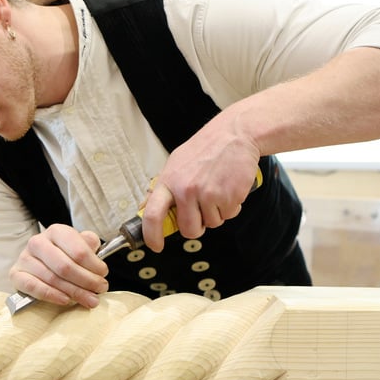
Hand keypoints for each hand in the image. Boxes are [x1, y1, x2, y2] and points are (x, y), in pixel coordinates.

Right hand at [8, 224, 108, 307]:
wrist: (40, 261)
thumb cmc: (64, 255)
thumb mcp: (79, 245)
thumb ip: (89, 243)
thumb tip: (94, 247)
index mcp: (56, 232)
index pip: (78, 250)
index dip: (94, 265)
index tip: (104, 275)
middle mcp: (38, 242)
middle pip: (65, 266)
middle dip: (87, 281)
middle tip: (100, 290)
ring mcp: (24, 258)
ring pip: (52, 278)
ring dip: (74, 292)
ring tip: (89, 300)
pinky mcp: (16, 274)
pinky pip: (33, 287)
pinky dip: (51, 295)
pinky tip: (66, 300)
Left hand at [140, 121, 260, 250]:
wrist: (235, 134)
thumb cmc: (205, 149)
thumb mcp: (176, 163)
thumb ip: (161, 188)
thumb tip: (144, 209)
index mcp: (169, 181)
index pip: (152, 215)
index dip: (152, 236)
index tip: (156, 245)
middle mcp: (186, 190)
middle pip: (188, 229)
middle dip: (196, 227)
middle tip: (201, 214)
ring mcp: (208, 194)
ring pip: (212, 224)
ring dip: (216, 213)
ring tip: (217, 190)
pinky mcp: (229, 197)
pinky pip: (229, 216)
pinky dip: (230, 207)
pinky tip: (228, 188)